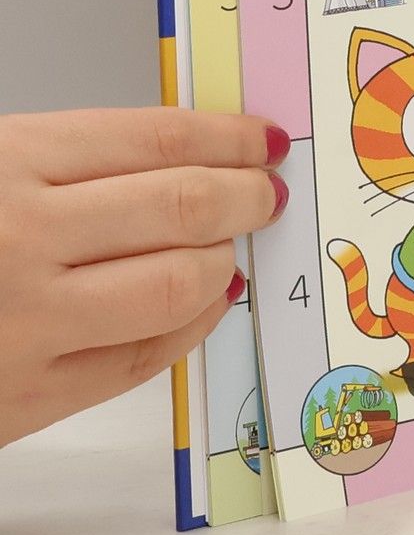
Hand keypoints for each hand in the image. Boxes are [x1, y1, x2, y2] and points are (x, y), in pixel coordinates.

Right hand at [0, 109, 287, 447]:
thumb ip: (62, 162)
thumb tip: (180, 155)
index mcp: (4, 165)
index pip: (157, 139)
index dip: (228, 136)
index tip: (263, 139)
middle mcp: (21, 241)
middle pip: (183, 205)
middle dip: (244, 194)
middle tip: (267, 191)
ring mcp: (28, 324)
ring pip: (178, 283)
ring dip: (223, 258)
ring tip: (233, 243)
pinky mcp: (26, 398)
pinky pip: (142, 358)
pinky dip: (191, 324)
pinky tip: (205, 300)